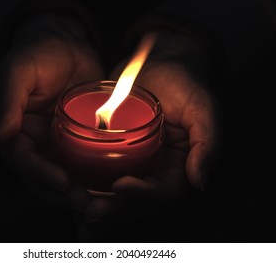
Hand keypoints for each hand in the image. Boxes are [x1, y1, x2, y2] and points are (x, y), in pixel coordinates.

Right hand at [0, 16, 104, 208]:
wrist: (67, 43)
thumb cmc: (37, 53)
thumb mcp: (18, 71)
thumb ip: (6, 102)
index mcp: (14, 131)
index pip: (23, 160)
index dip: (41, 175)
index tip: (64, 183)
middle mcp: (34, 143)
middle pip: (44, 178)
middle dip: (63, 195)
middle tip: (86, 204)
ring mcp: (57, 144)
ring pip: (65, 178)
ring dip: (80, 194)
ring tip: (100, 204)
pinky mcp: (78, 142)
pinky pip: (84, 164)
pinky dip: (94, 179)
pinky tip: (110, 187)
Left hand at [76, 32, 221, 240]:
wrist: (159, 64)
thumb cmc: (185, 84)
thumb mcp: (202, 108)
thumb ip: (207, 143)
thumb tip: (201, 184)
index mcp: (178, 168)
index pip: (163, 192)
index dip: (143, 195)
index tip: (120, 185)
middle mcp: (155, 173)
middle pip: (136, 203)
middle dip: (114, 210)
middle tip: (89, 210)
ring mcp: (134, 166)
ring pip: (116, 198)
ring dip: (98, 208)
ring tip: (75, 210)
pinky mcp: (114, 156)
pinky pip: (100, 177)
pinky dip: (86, 189)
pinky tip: (68, 192)